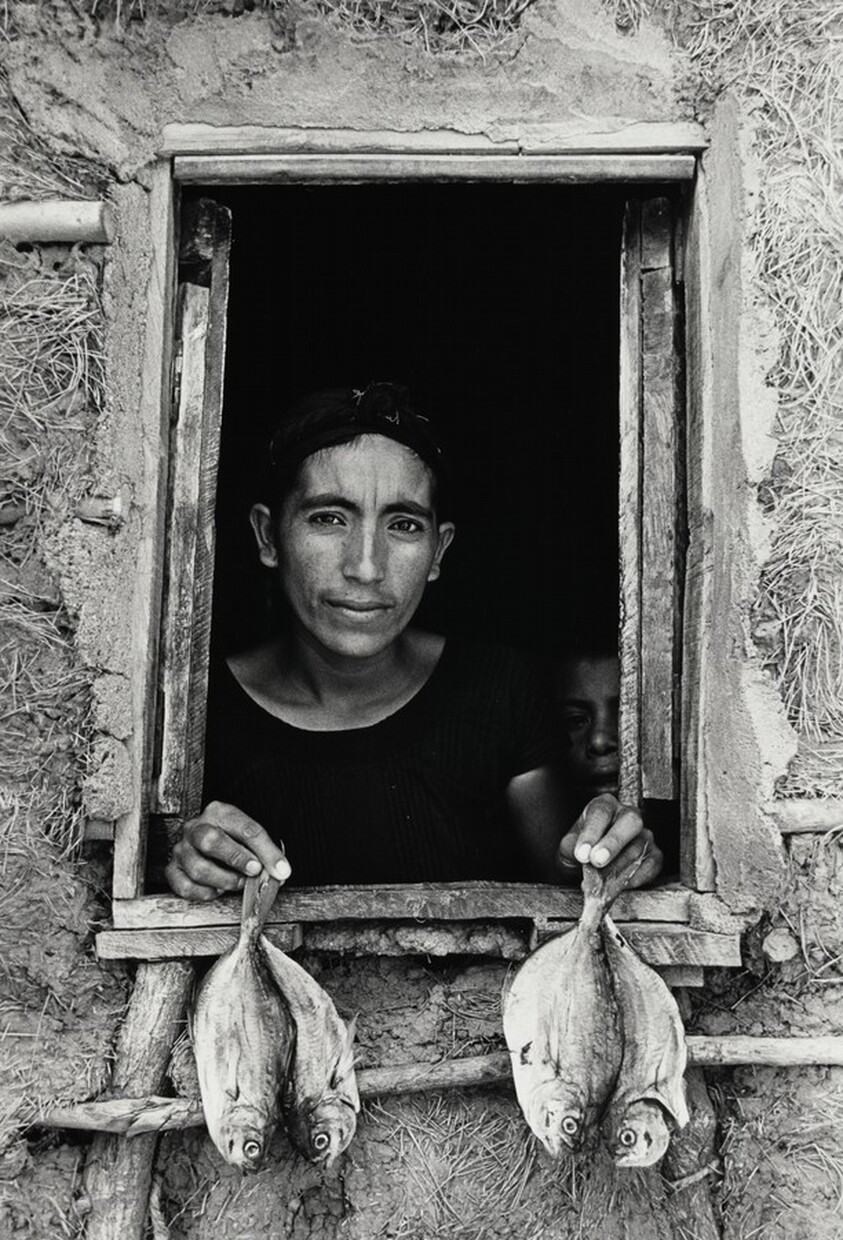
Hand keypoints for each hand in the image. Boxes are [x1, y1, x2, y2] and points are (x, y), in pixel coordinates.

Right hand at [165, 801, 291, 901]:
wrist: (205, 841)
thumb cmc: (230, 838)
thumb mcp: (250, 836)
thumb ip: (266, 852)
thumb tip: (281, 872)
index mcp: (218, 812)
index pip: (243, 827)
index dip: (265, 850)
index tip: (281, 869)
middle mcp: (195, 828)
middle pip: (211, 841)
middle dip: (236, 859)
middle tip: (254, 870)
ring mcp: (181, 849)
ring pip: (198, 868)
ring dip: (224, 880)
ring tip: (239, 883)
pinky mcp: (172, 870)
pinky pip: (186, 887)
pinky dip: (206, 893)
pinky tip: (218, 889)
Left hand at [556, 794, 662, 888]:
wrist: (593, 862)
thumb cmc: (583, 848)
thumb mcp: (569, 845)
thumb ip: (572, 848)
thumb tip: (582, 857)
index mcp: (605, 805)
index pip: (601, 812)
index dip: (591, 833)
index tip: (582, 854)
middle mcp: (628, 815)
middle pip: (630, 821)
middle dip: (613, 843)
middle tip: (597, 861)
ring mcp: (644, 834)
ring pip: (640, 846)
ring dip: (620, 866)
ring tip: (602, 882)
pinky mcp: (655, 853)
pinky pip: (652, 864)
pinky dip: (637, 876)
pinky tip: (621, 884)